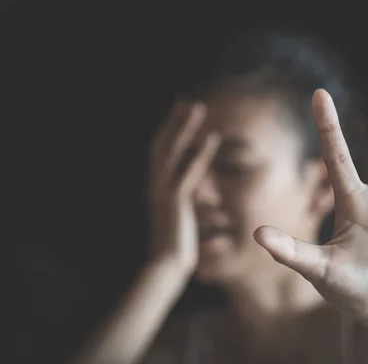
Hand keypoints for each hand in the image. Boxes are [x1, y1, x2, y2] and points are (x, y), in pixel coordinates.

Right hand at [149, 101, 219, 272]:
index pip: (159, 152)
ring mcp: (164, 192)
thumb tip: (185, 189)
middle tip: (187, 100)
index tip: (178, 112)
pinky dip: (200, 154)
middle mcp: (156, 185)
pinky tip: (212, 139)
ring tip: (198, 107)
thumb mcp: (175, 217)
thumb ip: (178, 199)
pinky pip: (189, 172)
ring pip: (173, 152)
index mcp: (156, 187)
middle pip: (163, 145)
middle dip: (175, 122)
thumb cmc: (174, 245)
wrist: (166, 267)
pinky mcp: (177, 202)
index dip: (168, 130)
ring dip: (186, 128)